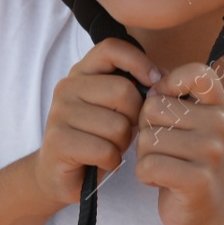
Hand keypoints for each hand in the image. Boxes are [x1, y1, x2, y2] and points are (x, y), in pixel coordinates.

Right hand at [33, 37, 157, 207]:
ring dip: (122, 144)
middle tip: (124, 131)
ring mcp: (60, 113)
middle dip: (134, 118)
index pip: (111, 49)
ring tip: (109, 148)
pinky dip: (111, 161)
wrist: (60, 175)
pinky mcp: (58, 141)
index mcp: (81, 73)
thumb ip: (137, 89)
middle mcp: (67, 88)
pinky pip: (105, 150)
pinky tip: (101, 161)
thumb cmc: (96, 139)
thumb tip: (165, 77)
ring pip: (117, 125)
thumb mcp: (117, 109)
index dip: (138, 62)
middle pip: (122, 91)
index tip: (153, 82)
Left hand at [134, 63, 223, 224]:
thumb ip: (172, 98)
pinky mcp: (198, 179)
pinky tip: (161, 181)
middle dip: (146, 129)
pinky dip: (145, 176)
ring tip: (165, 165)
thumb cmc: (185, 162)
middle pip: (154, 107)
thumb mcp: (188, 125)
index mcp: (219, 107)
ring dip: (144, 155)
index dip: (168, 83)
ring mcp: (212, 152)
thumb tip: (150, 78)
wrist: (205, 214)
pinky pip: (148, 165)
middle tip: (163, 148)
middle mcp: (221, 125)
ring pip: (147, 138)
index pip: (196, 73)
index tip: (164, 102)